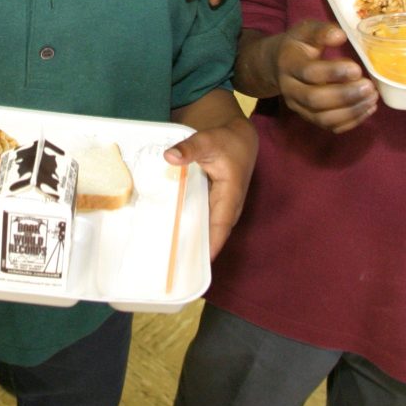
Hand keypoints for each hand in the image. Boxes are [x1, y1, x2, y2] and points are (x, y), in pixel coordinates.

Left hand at [164, 117, 256, 259]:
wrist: (239, 139)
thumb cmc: (227, 141)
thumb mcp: (208, 140)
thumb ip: (190, 148)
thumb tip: (169, 156)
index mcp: (230, 196)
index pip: (219, 227)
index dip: (208, 247)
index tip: (195, 264)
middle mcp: (226, 207)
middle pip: (210, 235)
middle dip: (194, 251)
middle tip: (171, 267)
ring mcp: (219, 208)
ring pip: (204, 230)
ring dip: (189, 241)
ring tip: (166, 258)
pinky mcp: (212, 205)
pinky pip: (200, 221)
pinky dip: (187, 227)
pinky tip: (168, 235)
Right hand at [244, 21, 376, 131]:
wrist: (278, 64)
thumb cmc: (298, 45)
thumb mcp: (306, 31)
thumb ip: (322, 31)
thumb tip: (340, 36)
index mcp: (289, 64)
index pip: (309, 72)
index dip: (333, 73)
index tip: (357, 69)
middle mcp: (290, 89)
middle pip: (315, 100)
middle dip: (345, 96)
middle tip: (369, 87)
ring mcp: (298, 107)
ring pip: (323, 118)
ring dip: (351, 111)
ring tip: (372, 98)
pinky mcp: (308, 117)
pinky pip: (330, 127)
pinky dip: (351, 121)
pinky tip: (367, 108)